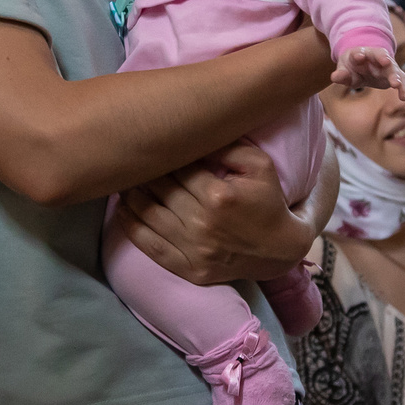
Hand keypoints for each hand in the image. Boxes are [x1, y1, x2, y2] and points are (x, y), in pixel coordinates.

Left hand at [116, 139, 315, 284]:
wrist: (281, 250)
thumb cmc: (268, 201)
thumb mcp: (259, 165)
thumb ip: (227, 146)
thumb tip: (193, 134)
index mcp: (219, 195)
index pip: (178, 168)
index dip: (165, 155)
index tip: (154, 144)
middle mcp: (202, 224)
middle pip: (159, 189)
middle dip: (144, 171)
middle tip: (133, 157)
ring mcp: (194, 250)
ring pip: (148, 216)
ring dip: (131, 195)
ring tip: (124, 179)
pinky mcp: (190, 270)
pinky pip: (150, 247)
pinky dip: (130, 227)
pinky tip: (123, 210)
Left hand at [330, 45, 404, 100]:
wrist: (363, 65)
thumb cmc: (352, 66)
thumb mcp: (344, 70)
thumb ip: (341, 74)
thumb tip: (334, 77)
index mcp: (360, 53)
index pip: (359, 52)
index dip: (359, 54)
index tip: (359, 56)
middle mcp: (376, 56)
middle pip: (381, 55)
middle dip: (383, 59)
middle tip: (386, 62)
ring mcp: (386, 64)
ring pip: (393, 68)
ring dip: (395, 75)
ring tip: (396, 85)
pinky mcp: (394, 73)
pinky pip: (401, 79)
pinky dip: (403, 87)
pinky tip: (404, 97)